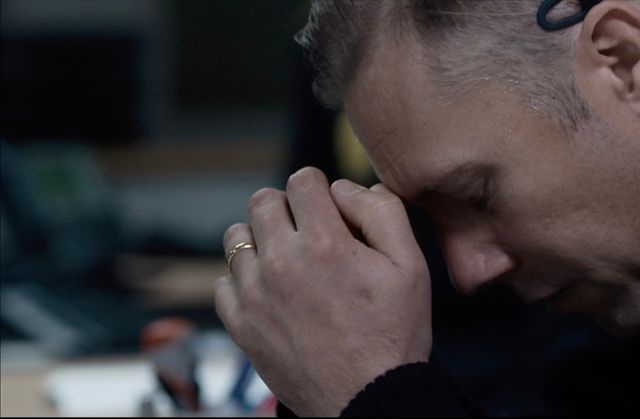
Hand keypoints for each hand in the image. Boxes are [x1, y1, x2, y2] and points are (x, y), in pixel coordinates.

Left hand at [215, 167, 431, 415]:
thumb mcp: (412, 265)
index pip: (302, 180)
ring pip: (237, 237)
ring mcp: (255, 295)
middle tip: (310, 232)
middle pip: (262, 200)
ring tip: (290, 261)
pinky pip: (225, 281)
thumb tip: (348, 188)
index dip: (320, 189)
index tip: (329, 209)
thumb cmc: (394, 335)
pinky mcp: (240, 325)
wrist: (368, 398)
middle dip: (287, 206)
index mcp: (325, 243)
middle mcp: (282, 263)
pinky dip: (245, 280)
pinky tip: (275, 293)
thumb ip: (382, 212)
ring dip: (262, 239)